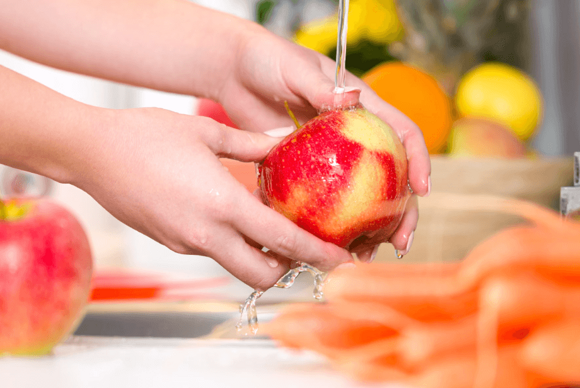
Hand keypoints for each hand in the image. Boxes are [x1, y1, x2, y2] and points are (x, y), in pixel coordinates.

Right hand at [74, 108, 353, 289]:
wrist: (91, 152)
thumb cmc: (145, 136)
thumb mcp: (206, 131)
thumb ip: (251, 144)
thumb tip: (281, 142)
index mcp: (222, 204)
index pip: (283, 240)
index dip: (317, 254)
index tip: (341, 260)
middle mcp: (206, 234)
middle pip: (261, 274)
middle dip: (287, 268)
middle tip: (301, 245)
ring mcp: (186, 243)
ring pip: (237, 266)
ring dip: (259, 255)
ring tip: (268, 224)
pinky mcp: (172, 243)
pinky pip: (213, 252)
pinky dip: (232, 243)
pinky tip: (232, 214)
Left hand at [217, 27, 429, 260]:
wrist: (235, 73)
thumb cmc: (267, 60)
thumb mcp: (294, 69)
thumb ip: (320, 86)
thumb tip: (352, 97)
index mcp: (361, 107)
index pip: (401, 132)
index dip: (418, 159)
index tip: (422, 189)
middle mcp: (353, 136)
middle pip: (389, 177)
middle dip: (401, 212)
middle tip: (399, 242)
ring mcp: (332, 157)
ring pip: (360, 197)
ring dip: (368, 228)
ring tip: (364, 255)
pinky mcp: (307, 171)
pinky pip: (322, 201)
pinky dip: (328, 225)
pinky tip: (327, 247)